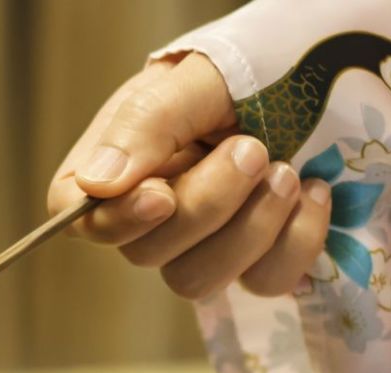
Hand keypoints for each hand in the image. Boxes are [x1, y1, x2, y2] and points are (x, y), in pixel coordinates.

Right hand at [47, 54, 332, 298]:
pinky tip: (312, 194)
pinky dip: (296, 241)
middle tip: (252, 149)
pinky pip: (263, 282)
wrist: (314, 79)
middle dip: (207, 206)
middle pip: (145, 253)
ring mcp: (198, 245)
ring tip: (287, 171)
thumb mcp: (194, 80)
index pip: (76, 214)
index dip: (115, 219)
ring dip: (251, 229)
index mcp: (115, 163)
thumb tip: (96, 185)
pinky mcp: (252, 263)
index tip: (163, 196)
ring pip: (197, 280)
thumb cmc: (241, 73)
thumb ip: (146, 122)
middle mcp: (146, 213)